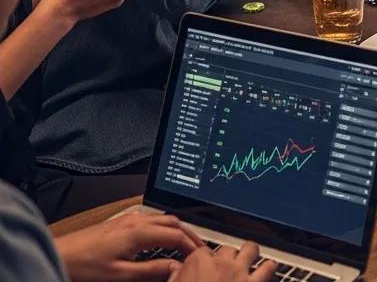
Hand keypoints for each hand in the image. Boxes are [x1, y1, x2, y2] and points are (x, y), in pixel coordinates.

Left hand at [54, 211, 200, 281]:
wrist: (60, 254)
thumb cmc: (86, 266)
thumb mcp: (121, 274)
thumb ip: (151, 270)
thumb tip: (174, 268)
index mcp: (140, 232)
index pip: (176, 235)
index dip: (191, 246)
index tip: (201, 256)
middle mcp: (138, 220)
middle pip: (174, 222)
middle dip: (190, 234)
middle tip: (200, 248)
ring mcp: (130, 218)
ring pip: (164, 218)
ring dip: (179, 229)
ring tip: (186, 243)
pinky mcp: (123, 220)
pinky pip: (153, 218)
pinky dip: (166, 226)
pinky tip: (163, 237)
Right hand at [170, 240, 275, 281]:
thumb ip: (177, 278)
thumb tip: (178, 272)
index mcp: (198, 262)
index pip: (203, 252)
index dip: (205, 262)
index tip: (205, 269)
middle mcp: (221, 263)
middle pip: (227, 250)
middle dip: (227, 258)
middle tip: (226, 267)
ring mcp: (239, 272)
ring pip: (250, 249)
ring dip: (250, 254)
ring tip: (251, 258)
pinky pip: (268, 268)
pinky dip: (269, 268)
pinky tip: (269, 269)